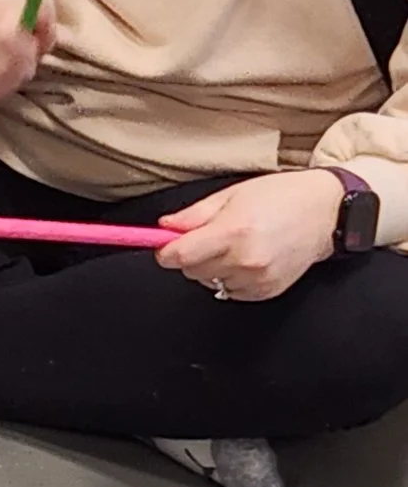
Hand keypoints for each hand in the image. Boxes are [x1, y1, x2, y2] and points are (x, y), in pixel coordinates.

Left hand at [156, 171, 344, 302]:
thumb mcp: (230, 195)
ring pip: (210, 282)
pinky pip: (231, 292)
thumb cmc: (278, 197)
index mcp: (233, 232)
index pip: (181, 256)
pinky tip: (244, 259)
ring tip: (231, 246)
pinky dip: (230, 278)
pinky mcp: (269, 292)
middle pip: (192, 271)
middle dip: (189, 256)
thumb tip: (164, 227)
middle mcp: (246, 260)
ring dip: (211, 268)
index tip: (163, 247)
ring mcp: (260, 279)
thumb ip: (193, 215)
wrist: (324, 213)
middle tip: (205, 237)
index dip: (165, 252)